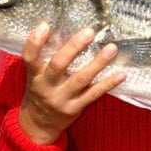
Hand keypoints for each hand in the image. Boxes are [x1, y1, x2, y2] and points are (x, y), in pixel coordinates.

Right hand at [18, 22, 125, 144]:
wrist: (37, 126)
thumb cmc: (41, 91)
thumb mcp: (37, 75)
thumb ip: (47, 57)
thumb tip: (68, 28)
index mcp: (35, 75)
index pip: (29, 57)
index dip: (35, 42)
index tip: (45, 25)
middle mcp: (46, 87)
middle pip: (58, 65)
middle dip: (74, 48)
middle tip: (90, 32)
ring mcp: (61, 99)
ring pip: (80, 79)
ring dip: (98, 63)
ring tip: (112, 48)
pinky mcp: (75, 108)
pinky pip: (94, 94)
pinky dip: (108, 83)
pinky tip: (121, 74)